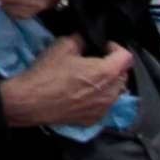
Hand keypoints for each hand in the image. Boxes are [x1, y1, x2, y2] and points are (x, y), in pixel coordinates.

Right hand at [0, 34, 133, 129]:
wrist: (32, 101)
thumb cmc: (48, 73)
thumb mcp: (62, 46)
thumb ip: (80, 40)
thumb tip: (85, 40)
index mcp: (106, 72)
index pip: (126, 57)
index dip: (116, 48)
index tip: (104, 47)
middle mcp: (111, 92)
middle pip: (123, 75)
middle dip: (113, 66)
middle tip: (95, 62)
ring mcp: (103, 109)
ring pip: (115, 92)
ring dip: (107, 84)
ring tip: (89, 79)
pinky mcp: (94, 119)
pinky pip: (103, 106)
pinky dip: (98, 98)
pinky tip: (81, 94)